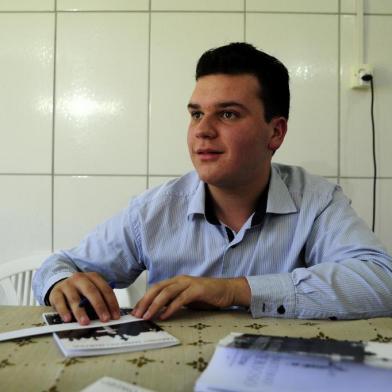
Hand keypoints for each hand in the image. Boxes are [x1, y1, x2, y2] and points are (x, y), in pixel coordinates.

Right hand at [48, 272, 119, 324]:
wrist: (60, 285)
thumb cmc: (81, 292)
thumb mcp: (91, 293)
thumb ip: (99, 301)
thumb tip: (109, 317)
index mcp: (93, 277)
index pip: (105, 289)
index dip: (111, 303)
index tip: (115, 316)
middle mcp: (80, 278)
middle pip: (92, 291)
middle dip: (99, 306)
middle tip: (105, 319)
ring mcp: (67, 284)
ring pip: (74, 298)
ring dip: (81, 311)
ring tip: (85, 322)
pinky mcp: (55, 292)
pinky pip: (59, 302)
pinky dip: (64, 311)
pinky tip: (68, 319)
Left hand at [131, 275, 250, 319]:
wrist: (227, 291)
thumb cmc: (207, 295)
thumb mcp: (186, 299)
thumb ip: (173, 302)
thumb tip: (158, 311)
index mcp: (175, 281)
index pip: (155, 288)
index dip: (144, 299)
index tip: (135, 311)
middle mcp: (180, 280)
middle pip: (157, 289)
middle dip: (145, 301)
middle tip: (137, 314)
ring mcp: (188, 283)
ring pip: (166, 293)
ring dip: (155, 305)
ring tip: (147, 316)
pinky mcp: (197, 290)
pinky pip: (180, 299)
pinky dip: (171, 308)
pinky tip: (164, 316)